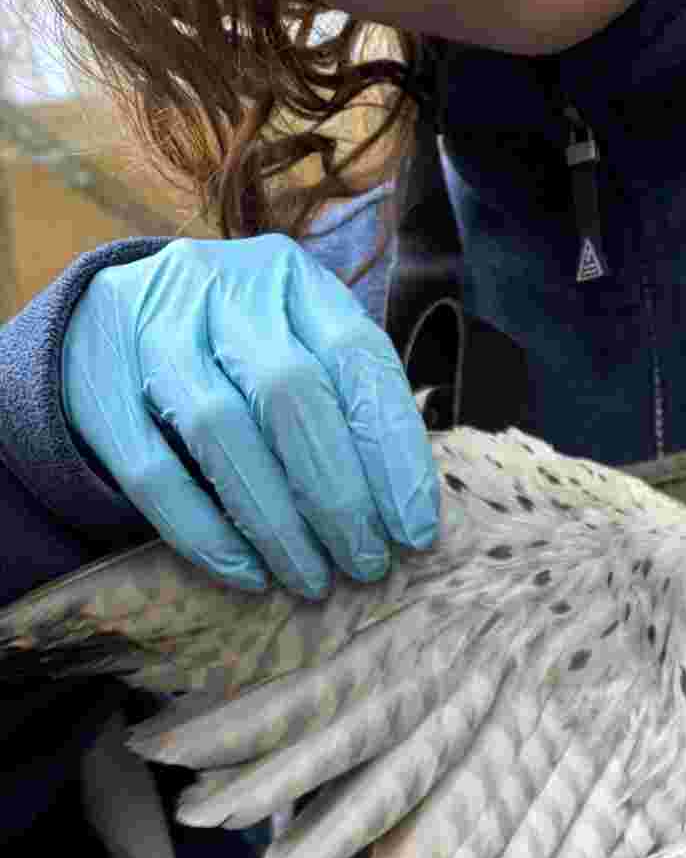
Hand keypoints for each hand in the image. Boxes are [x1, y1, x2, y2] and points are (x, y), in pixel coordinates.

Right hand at [62, 236, 438, 596]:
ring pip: (221, 431)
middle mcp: (221, 287)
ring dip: (276, 522)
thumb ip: (352, 409)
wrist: (108, 328)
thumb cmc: (238, 359)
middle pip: (292, 396)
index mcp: (292, 278)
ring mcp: (150, 328)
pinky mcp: (96, 383)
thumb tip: (412, 516)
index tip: (415, 531)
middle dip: (339, 497)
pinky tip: (246, 573)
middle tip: (365, 566)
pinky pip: (153, 470)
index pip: (358, 358)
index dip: (394, 452)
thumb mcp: (302, 352)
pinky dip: (204, 532)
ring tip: (310, 579)